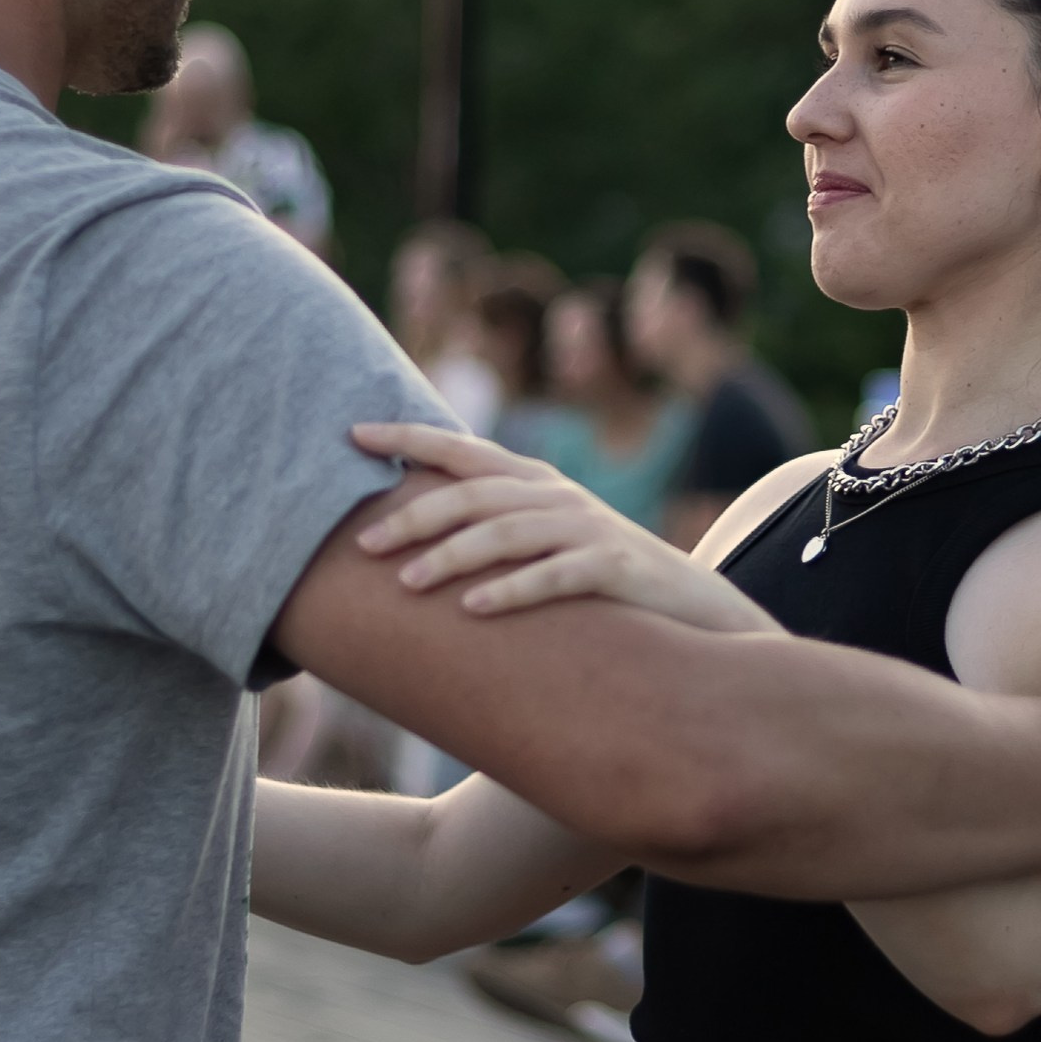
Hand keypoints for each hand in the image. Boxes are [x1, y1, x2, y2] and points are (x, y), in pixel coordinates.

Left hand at [349, 421, 774, 633]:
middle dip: (415, 515)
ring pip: (508, 533)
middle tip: (364, 543)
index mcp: (533, 482)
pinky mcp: (614, 568)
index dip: (408, 437)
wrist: (688, 605)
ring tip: (406, 582)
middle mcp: (557, 496)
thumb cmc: (596, 575)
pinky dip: (512, 589)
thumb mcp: (543, 538)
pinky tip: (473, 608)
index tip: (352, 433)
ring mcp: (588, 530)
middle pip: (475, 496)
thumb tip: (406, 535)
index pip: (461, 450)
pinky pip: (557, 575)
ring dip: (452, 555)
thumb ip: (489, 526)